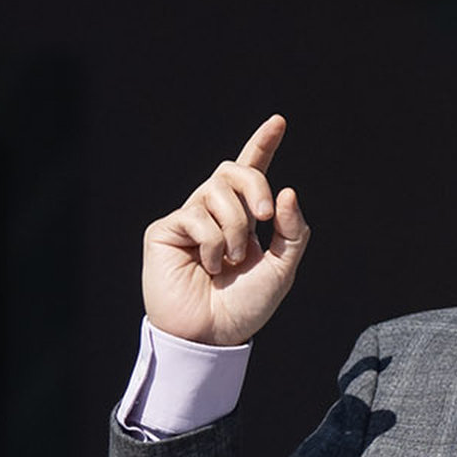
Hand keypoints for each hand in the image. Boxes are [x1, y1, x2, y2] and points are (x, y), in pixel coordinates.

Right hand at [142, 118, 307, 349]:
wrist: (212, 335)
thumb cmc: (245, 307)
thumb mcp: (282, 269)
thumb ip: (291, 230)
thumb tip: (285, 191)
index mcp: (242, 218)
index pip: (252, 172)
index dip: (262, 144)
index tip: (278, 121)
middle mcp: (214, 213)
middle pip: (233, 170)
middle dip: (253, 184)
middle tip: (262, 217)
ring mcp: (188, 220)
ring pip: (216, 190)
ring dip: (234, 227)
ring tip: (229, 261)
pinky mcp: (165, 231)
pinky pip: (195, 215)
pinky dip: (211, 242)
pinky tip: (207, 265)